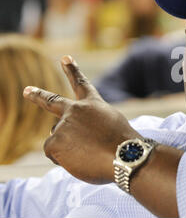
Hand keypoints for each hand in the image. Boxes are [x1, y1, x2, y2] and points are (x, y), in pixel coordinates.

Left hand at [23, 55, 141, 183]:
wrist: (125, 155)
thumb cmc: (124, 143)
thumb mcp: (112, 124)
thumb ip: (91, 123)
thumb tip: (74, 136)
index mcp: (93, 104)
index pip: (82, 84)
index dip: (73, 71)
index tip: (65, 58)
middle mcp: (76, 110)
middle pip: (52, 101)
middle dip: (38, 95)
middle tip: (27, 91)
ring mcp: (64, 124)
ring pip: (59, 138)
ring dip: (70, 148)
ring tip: (89, 153)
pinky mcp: (55, 141)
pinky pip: (53, 153)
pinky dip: (64, 159)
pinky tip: (81, 159)